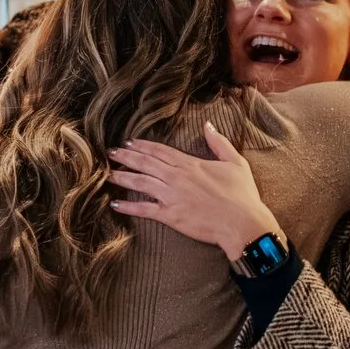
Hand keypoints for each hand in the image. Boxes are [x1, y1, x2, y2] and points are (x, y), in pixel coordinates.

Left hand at [108, 124, 280, 258]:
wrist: (242, 223)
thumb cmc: (242, 195)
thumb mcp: (235, 163)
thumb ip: (219, 143)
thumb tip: (208, 125)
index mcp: (191, 164)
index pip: (160, 151)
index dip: (143, 146)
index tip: (129, 142)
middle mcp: (177, 177)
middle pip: (146, 163)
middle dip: (126, 156)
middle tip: (111, 153)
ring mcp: (172, 196)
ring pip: (141, 182)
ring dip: (123, 176)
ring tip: (107, 174)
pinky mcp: (171, 215)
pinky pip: (144, 209)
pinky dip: (128, 206)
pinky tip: (115, 203)